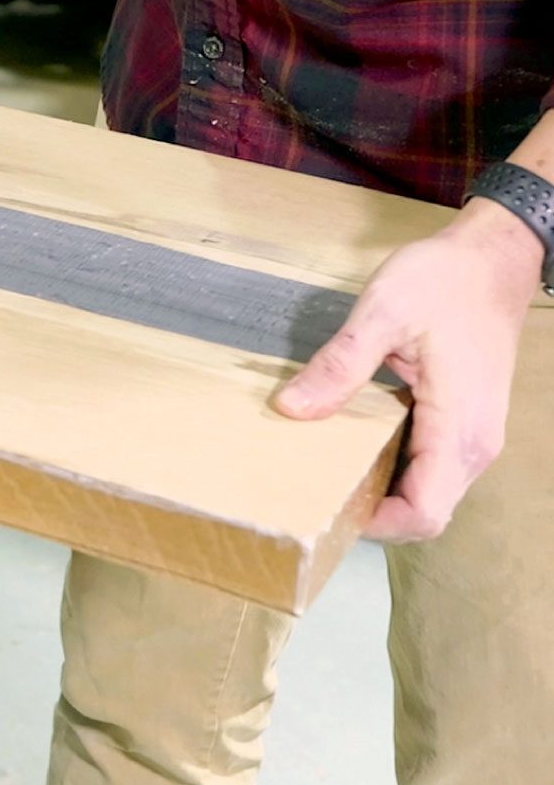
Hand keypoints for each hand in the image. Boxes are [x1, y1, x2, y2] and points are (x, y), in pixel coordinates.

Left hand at [274, 200, 539, 540]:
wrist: (492, 259)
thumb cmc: (445, 280)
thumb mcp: (383, 311)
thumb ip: (340, 364)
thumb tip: (291, 408)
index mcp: (459, 428)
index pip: (425, 513)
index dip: (377, 524)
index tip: (324, 507)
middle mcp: (474, 443)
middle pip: (425, 512)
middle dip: (371, 513)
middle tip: (310, 491)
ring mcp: (473, 435)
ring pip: (428, 492)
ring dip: (381, 492)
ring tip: (323, 469)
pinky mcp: (463, 422)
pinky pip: (429, 466)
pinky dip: (393, 467)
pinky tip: (350, 442)